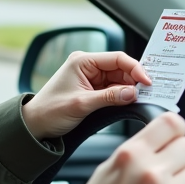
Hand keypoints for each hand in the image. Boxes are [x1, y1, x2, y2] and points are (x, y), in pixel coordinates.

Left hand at [21, 51, 151, 140]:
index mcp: (82, 61)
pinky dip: (123, 95)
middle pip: (121, 68)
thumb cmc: (50, 110)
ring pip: (120, 80)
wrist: (35, 124)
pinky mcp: (93, 89)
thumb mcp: (82, 104)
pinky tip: (131, 101)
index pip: (117, 58)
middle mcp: (88, 66)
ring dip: (130, 89)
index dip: (135, 68)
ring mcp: (91, 77)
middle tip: (149, 93)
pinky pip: (114, 89)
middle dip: (135, 80)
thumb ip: (109, 97)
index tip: (148, 82)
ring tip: (141, 99)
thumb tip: (133, 93)